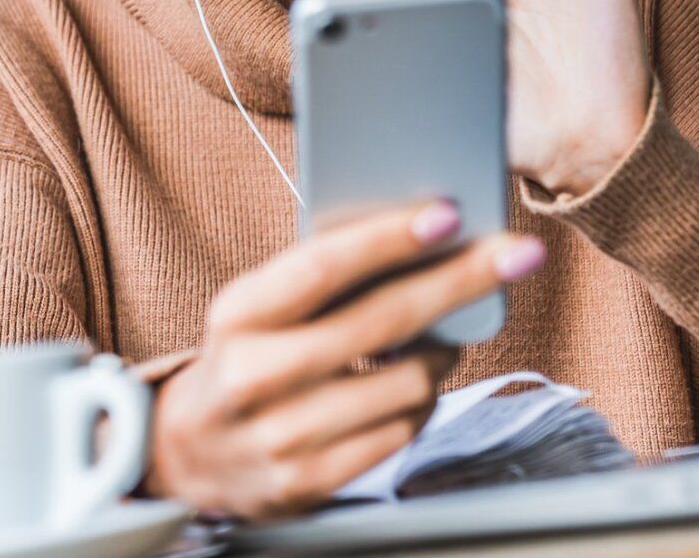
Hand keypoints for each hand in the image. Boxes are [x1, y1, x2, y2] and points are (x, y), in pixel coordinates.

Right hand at [141, 199, 544, 518]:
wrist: (185, 455)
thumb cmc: (240, 360)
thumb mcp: (254, 309)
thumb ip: (317, 279)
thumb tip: (418, 240)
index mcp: (238, 315)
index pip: (322, 266)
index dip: (389, 238)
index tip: (448, 214)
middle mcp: (254, 376)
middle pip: (383, 322)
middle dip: (462, 281)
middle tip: (514, 255)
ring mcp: (282, 436)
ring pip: (407, 383)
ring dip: (444, 352)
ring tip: (445, 335)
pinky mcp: (309, 483)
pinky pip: (401, 432)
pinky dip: (423, 402)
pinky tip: (417, 383)